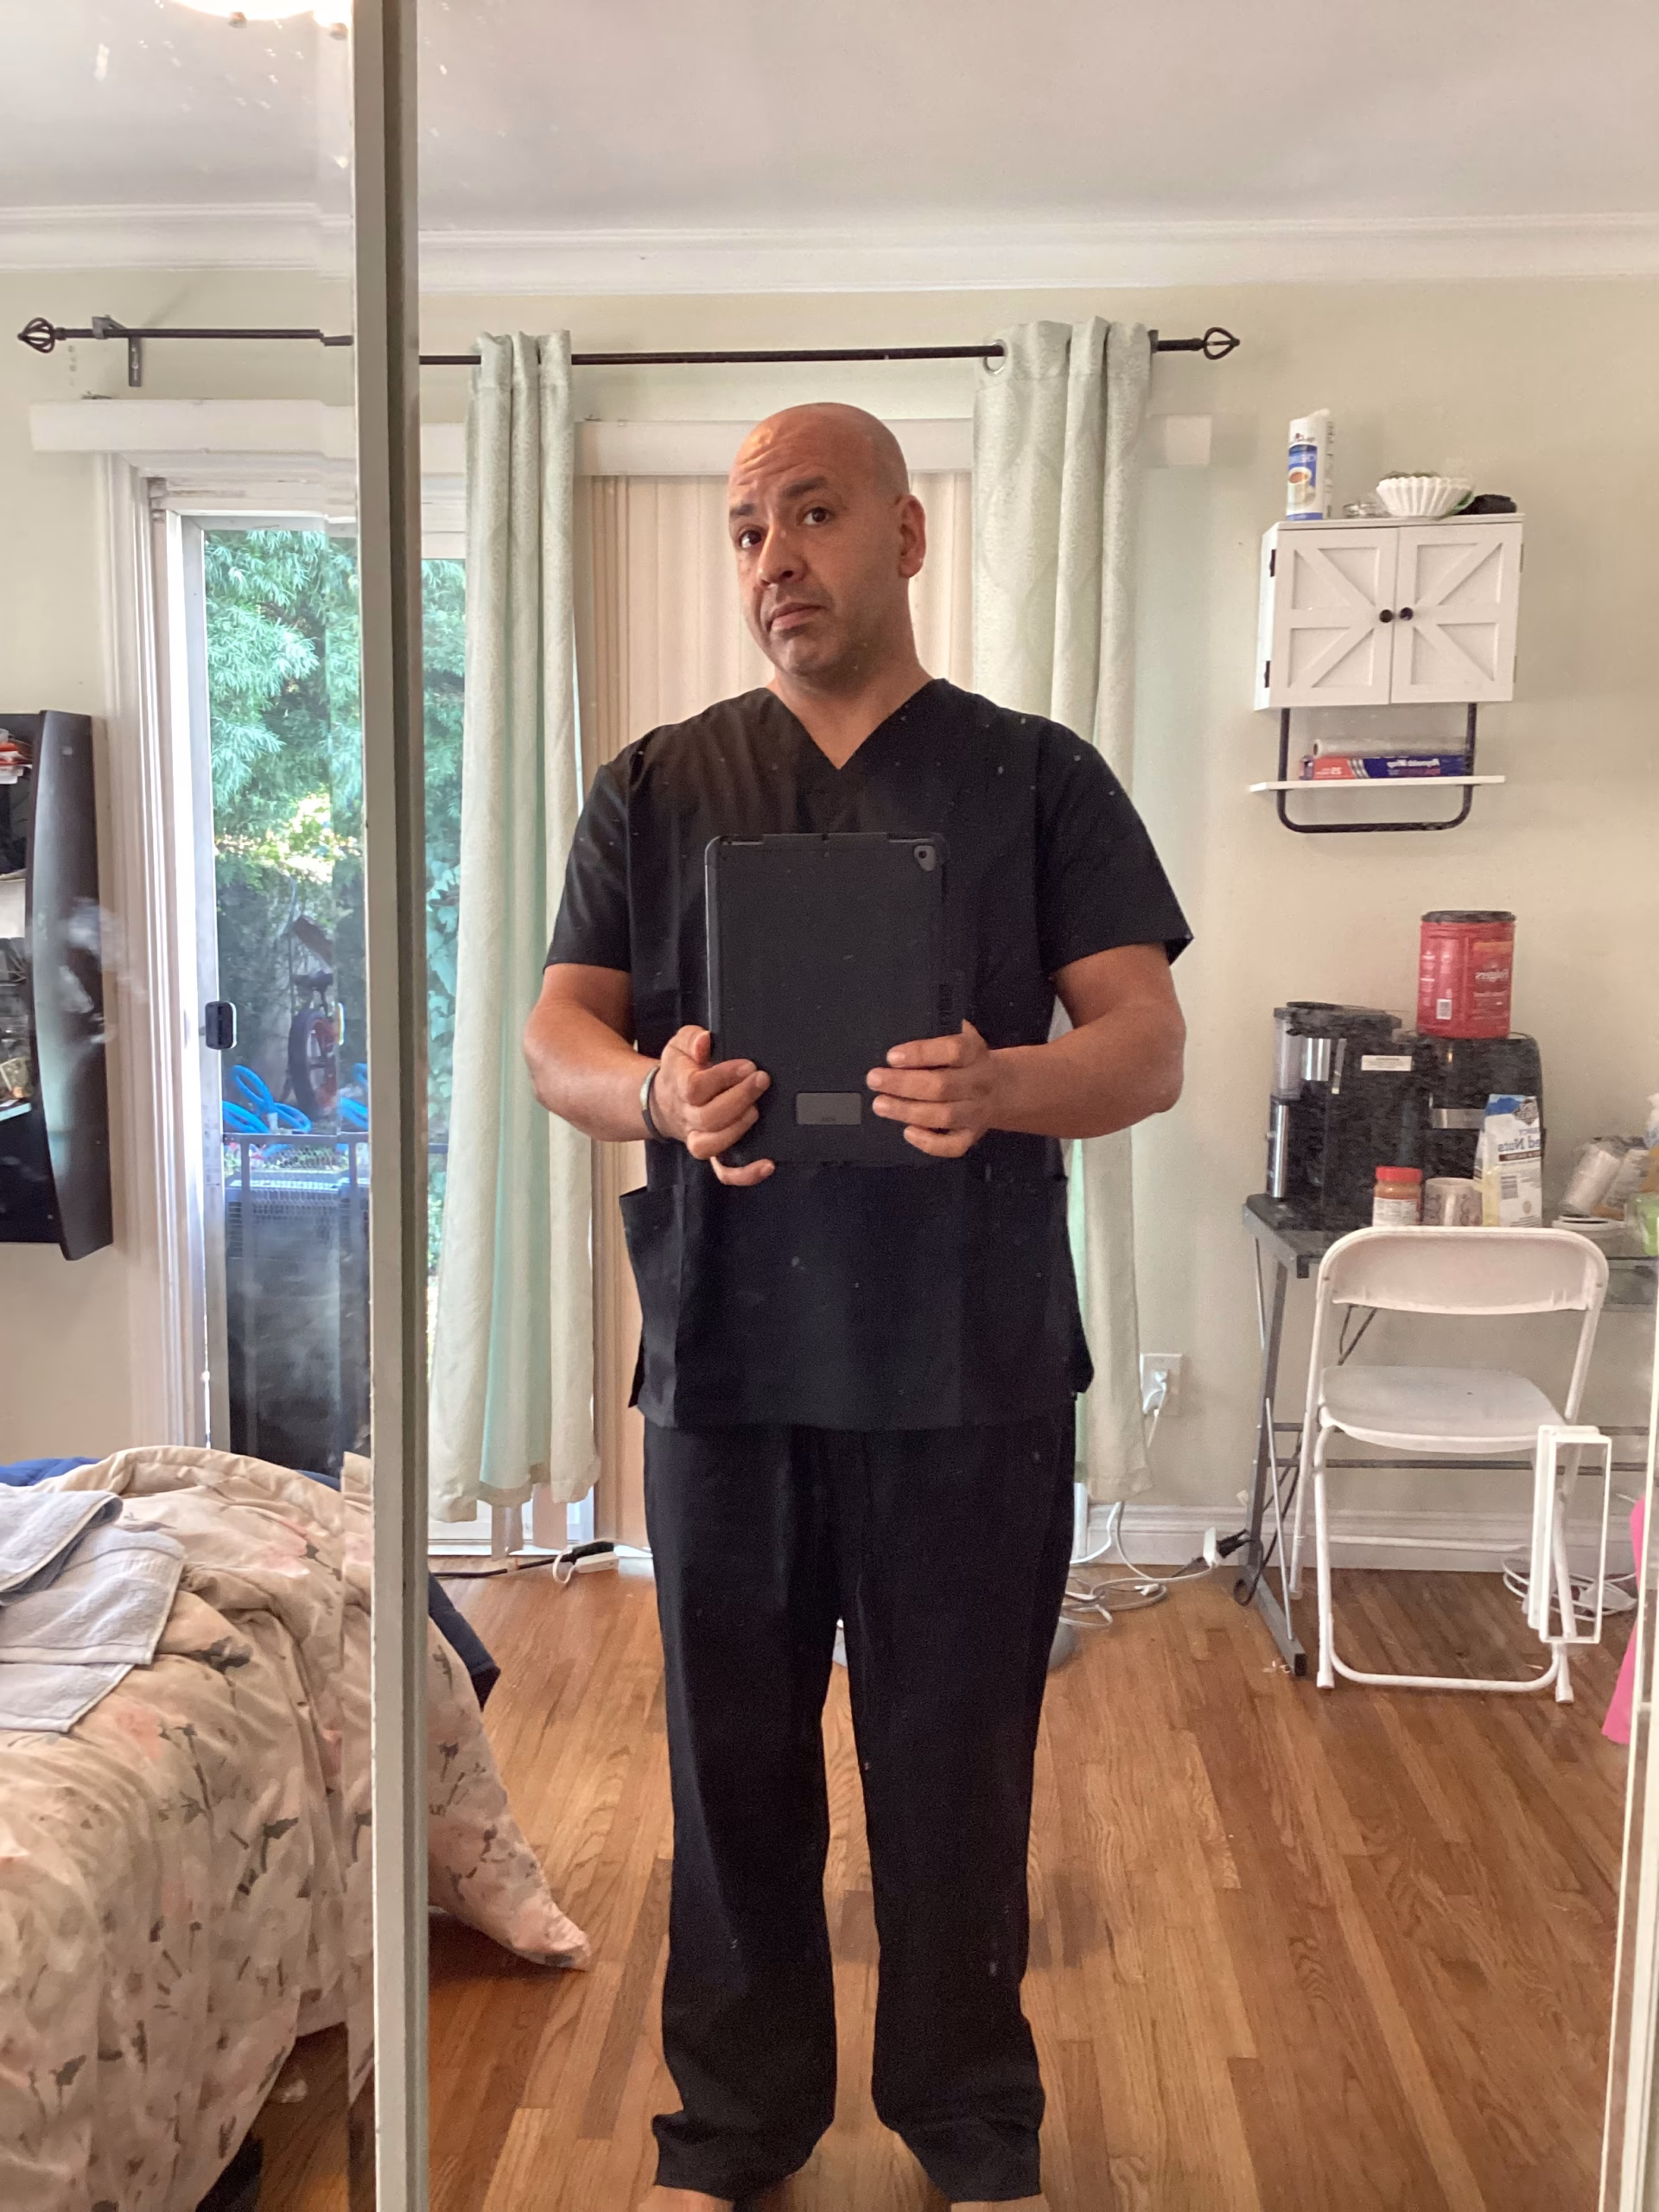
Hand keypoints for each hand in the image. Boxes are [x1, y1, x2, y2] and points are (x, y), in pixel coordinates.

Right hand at [649, 1026, 773, 1185]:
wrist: (663, 1100)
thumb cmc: (680, 1070)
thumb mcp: (681, 1045)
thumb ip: (693, 1039)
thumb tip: (705, 1041)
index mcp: (678, 1086)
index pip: (696, 1086)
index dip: (723, 1076)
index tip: (747, 1066)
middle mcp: (687, 1116)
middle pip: (708, 1117)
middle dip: (739, 1098)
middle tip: (760, 1080)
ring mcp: (697, 1137)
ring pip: (711, 1146)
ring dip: (737, 1130)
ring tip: (755, 1111)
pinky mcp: (712, 1152)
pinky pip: (723, 1171)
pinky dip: (745, 1173)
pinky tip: (767, 1165)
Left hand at [866, 1021, 1003, 1157]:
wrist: (1004, 1088)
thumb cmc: (969, 1060)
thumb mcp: (963, 1037)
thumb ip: (941, 1031)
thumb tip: (905, 1023)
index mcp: (975, 1054)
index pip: (953, 1050)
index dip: (921, 1053)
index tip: (892, 1056)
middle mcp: (978, 1083)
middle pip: (942, 1085)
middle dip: (904, 1084)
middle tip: (875, 1080)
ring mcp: (976, 1112)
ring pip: (944, 1115)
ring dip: (908, 1111)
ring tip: (880, 1104)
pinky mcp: (971, 1135)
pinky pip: (953, 1146)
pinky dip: (930, 1143)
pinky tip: (908, 1132)